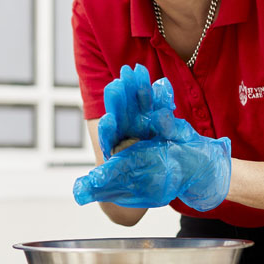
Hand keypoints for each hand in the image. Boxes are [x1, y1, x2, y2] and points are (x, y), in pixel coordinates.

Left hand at [74, 78, 230, 210]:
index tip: (107, 121)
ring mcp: (146, 125)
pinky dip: (162, 96)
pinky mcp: (163, 120)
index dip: (109, 130)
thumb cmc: (149, 189)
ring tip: (136, 72)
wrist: (182, 180)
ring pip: (141, 106)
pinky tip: (161, 84)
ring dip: (139, 90)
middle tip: (117, 85)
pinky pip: (162, 106)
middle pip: (123, 116)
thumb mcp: (127, 191)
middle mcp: (129, 134)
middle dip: (120, 101)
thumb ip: (105, 187)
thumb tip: (81, 189)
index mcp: (117, 149)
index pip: (110, 138)